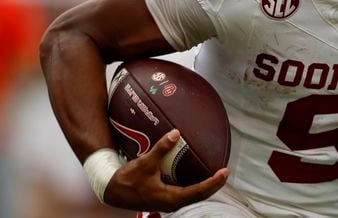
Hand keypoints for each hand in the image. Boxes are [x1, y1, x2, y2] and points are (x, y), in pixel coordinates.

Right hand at [103, 129, 228, 211]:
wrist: (111, 192)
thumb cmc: (127, 181)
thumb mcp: (145, 163)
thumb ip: (161, 148)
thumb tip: (176, 133)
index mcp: (170, 198)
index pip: (199, 191)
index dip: (214, 182)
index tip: (225, 172)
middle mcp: (172, 203)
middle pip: (200, 195)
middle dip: (214, 184)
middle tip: (225, 172)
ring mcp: (169, 202)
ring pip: (193, 195)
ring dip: (206, 186)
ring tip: (216, 174)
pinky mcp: (165, 199)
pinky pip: (185, 192)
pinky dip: (195, 185)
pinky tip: (197, 175)